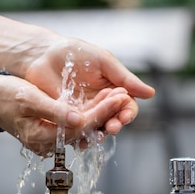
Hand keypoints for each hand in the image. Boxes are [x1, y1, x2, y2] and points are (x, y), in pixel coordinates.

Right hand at [0, 75, 133, 155]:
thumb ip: (55, 111)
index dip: (100, 112)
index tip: (117, 97)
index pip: (80, 127)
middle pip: (85, 130)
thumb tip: (80, 120)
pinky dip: (89, 114)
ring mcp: (49, 140)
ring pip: (82, 129)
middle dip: (106, 113)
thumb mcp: (29, 98)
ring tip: (118, 97)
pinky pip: (75, 127)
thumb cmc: (5, 95)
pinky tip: (102, 102)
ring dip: (101, 114)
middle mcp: (46, 144)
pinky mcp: (51, 132)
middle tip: (124, 96)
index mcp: (40, 137)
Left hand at [23, 37, 154, 134]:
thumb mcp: (104, 61)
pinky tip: (81, 141)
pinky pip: (76, 131)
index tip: (125, 116)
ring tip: (97, 136)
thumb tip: (151, 93)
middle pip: (113, 120)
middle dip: (114, 125)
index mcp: (113, 90)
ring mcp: (83, 112)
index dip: (128, 113)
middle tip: (112, 127)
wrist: (44, 55)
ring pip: (96, 128)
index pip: (126, 106)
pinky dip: (80, 137)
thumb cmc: (75, 53)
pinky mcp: (67, 118)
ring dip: (99, 134)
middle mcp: (100, 103)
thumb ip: (125, 78)